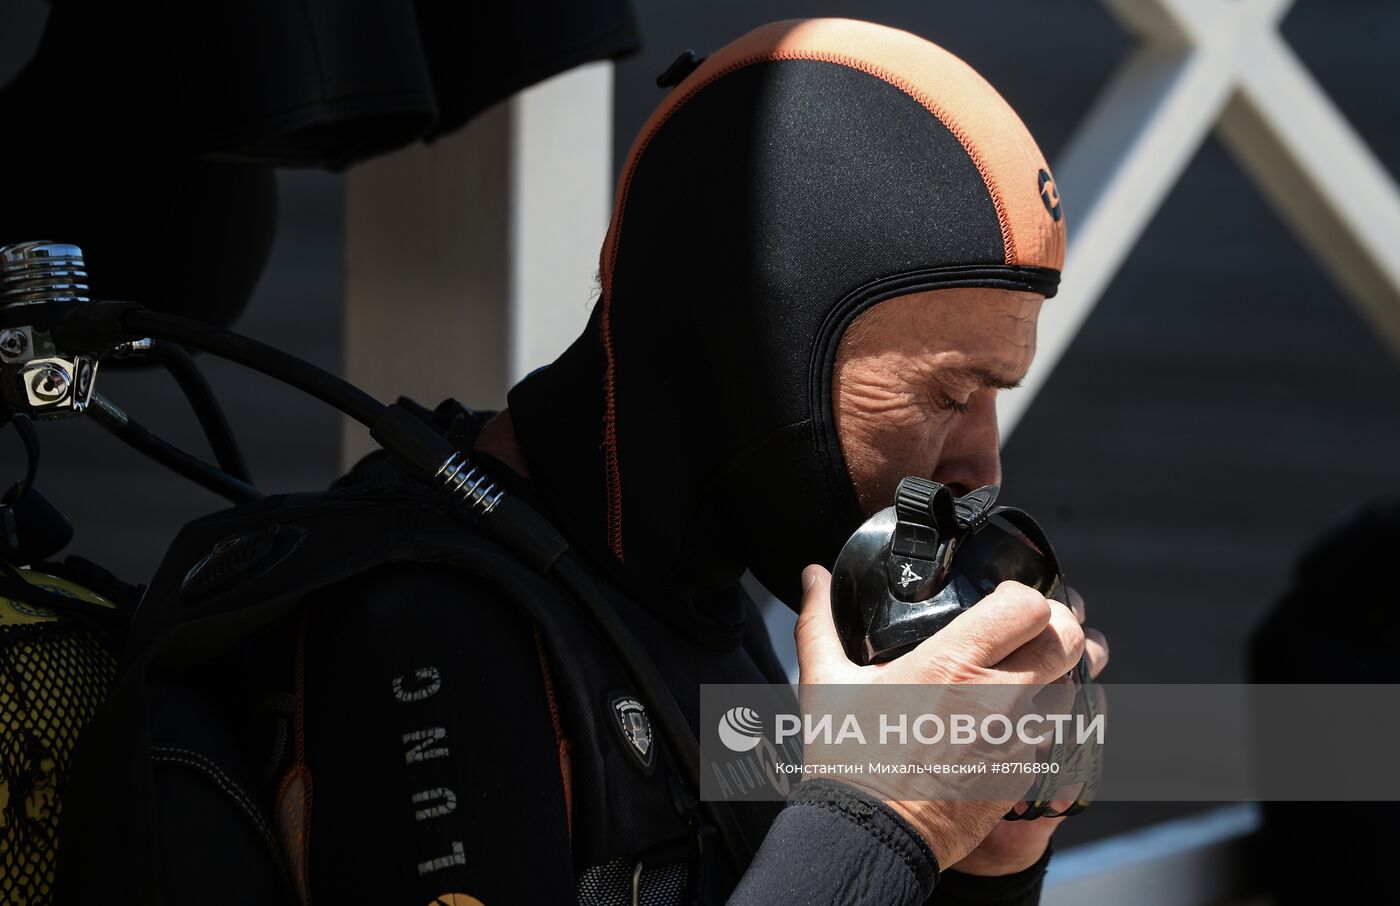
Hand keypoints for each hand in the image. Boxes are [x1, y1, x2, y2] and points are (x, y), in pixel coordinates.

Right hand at [794, 565, 1087, 867]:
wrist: (868, 836)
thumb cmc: (846, 759)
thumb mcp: (826, 681)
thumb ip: (820, 620)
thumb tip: (811, 576)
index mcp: (952, 663)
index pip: (1029, 606)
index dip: (1023, 595)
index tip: (1001, 601)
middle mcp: (997, 697)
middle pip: (1070, 640)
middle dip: (1056, 628)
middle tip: (1027, 631)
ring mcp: (1017, 739)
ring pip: (1071, 687)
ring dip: (1053, 675)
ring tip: (1021, 674)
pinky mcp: (1024, 774)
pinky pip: (1054, 734)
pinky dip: (1040, 720)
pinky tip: (1006, 721)